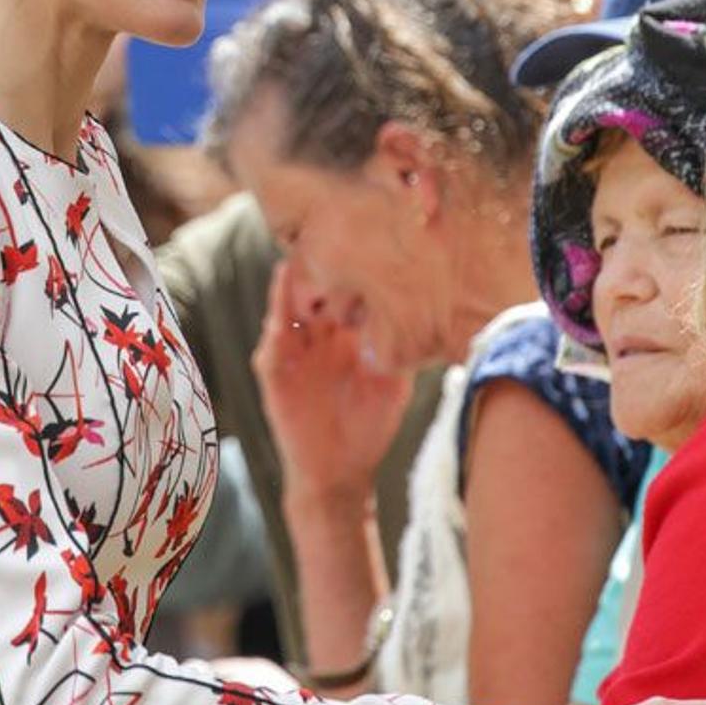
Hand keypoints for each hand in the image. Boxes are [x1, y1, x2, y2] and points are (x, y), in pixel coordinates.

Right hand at [254, 260, 410, 497]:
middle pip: (313, 291)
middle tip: (325, 231)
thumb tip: (433, 320)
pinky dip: (276, 324)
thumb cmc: (368, 428)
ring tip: (295, 259)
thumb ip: (402, 352)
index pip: (345, 292)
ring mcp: (294, 354)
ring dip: (290, 287)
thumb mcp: (393, 384)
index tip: (366, 239)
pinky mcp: (276, 374)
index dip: (353, 268)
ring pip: (288, 310)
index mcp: (345, 336)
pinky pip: (273, 344)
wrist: (340, 473)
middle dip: (318, 264)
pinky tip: (282, 309)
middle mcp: (317, 338)